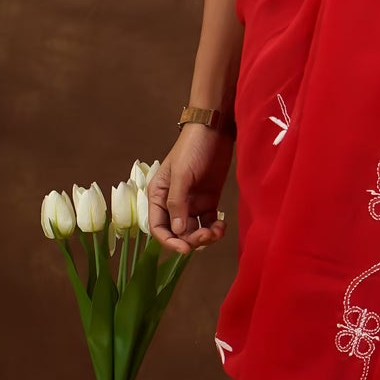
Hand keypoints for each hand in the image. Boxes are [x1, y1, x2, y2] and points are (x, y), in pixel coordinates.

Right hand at [146, 126, 232, 255]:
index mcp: (159, 196)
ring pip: (194, 230)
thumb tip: (178, 232)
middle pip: (178, 233)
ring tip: (217, 230)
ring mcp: (191, 203)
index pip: (158, 227)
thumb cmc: (192, 148)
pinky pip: (209, 223)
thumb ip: (177, 204)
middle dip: (191, 239)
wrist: (214, 130)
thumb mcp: (181, 175)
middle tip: (207, 235)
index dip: (169, 241)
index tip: (185, 249)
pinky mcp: (208, 200)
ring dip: (205, 236)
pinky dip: (215, 229)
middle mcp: (173, 203)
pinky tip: (222, 225)